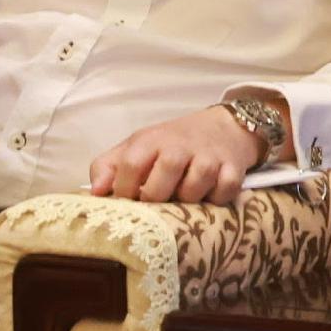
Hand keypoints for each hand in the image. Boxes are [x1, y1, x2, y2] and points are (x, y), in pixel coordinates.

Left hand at [87, 104, 261, 203]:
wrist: (223, 127)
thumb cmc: (173, 144)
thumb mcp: (138, 146)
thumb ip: (110, 166)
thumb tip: (96, 193)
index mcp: (151, 140)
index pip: (130, 165)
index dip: (125, 190)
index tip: (127, 202)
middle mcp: (180, 147)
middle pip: (160, 185)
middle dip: (155, 201)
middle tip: (158, 204)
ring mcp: (209, 157)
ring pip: (192, 192)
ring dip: (186, 202)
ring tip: (184, 198)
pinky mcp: (234, 168)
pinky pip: (223, 194)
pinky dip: (216, 200)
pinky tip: (210, 196)